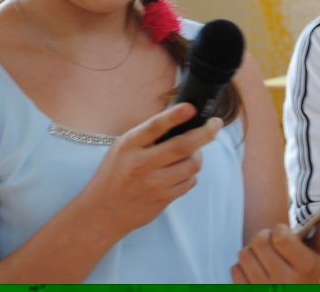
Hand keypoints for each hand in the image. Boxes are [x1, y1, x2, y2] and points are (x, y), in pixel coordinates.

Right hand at [83, 103, 222, 238]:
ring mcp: (154, 184)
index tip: (191, 108)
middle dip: (205, 133)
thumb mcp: (122, 148)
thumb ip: (147, 135)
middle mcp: (141, 164)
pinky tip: (182, 171)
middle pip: (182, 146)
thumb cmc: (114, 174)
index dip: (175, 116)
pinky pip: (190, 182)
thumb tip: (179, 117)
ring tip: (193, 151)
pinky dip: (191, 173)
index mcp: (129, 146)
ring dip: (198, 155)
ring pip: (192, 165)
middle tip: (216, 124)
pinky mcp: (163, 199)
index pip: (154, 127)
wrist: (103, 212)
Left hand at [231, 215, 319, 282]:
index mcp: (304, 268)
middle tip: (271, 242)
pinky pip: (236, 270)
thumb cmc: (307, 279)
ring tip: (263, 256)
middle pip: (259, 241)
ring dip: (252, 251)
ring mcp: (265, 290)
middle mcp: (285, 281)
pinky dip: (243, 267)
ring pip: (245, 254)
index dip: (279, 229)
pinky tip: (255, 269)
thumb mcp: (319, 259)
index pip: (280, 237)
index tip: (283, 232)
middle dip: (264, 237)